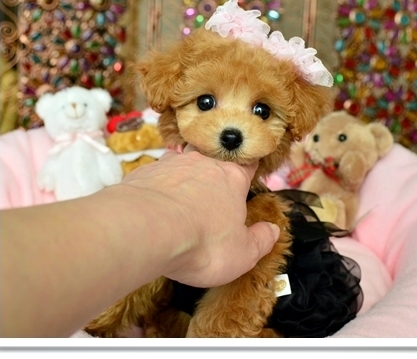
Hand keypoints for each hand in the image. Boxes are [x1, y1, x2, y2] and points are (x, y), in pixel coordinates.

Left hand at [120, 146, 279, 287]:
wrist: (146, 230)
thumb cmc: (202, 243)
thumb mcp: (243, 254)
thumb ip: (261, 240)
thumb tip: (273, 230)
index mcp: (232, 179)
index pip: (247, 167)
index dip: (248, 171)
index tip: (248, 175)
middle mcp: (202, 164)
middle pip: (212, 162)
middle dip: (212, 176)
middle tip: (209, 198)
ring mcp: (171, 165)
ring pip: (181, 164)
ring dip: (182, 178)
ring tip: (178, 201)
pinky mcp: (143, 173)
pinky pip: (154, 177)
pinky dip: (156, 188)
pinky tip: (152, 206)